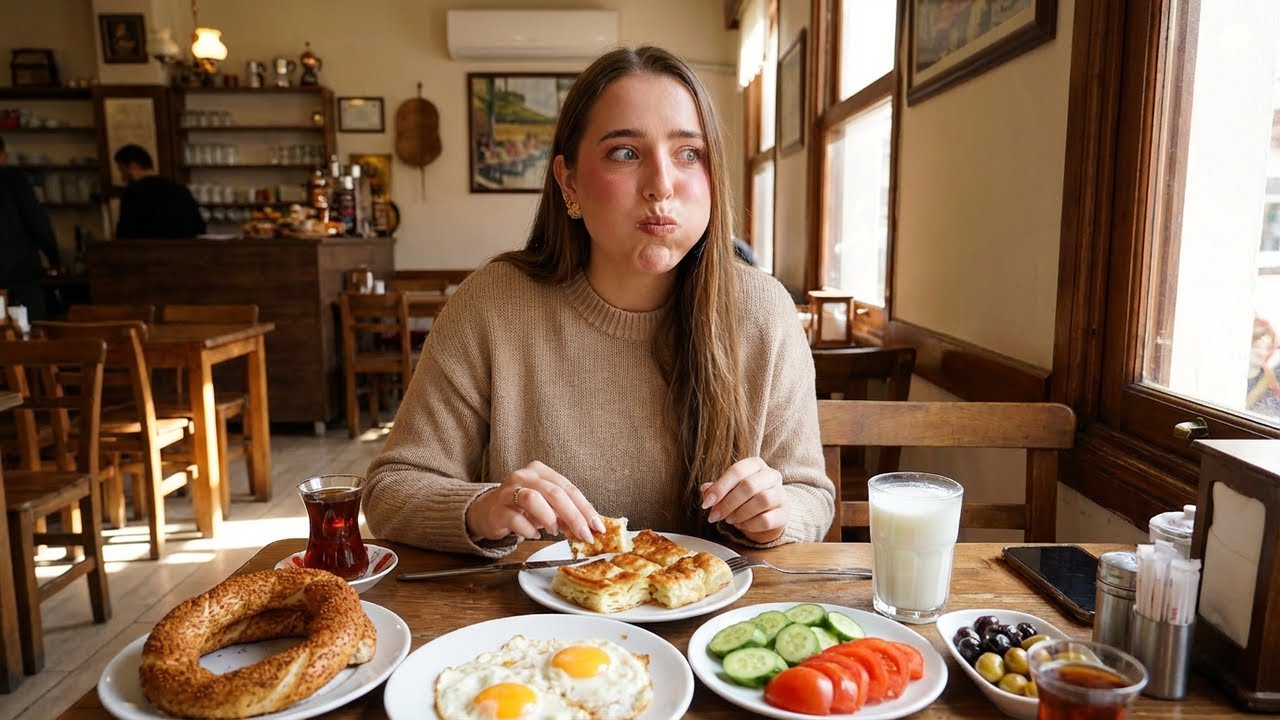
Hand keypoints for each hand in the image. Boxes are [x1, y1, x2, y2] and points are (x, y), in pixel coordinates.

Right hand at [465, 461, 605, 541]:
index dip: (585, 508)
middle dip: (574, 517)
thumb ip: (564, 512)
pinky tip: (534, 535)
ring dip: (549, 519)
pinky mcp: (497, 509)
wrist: (487, 512)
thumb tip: (589, 528)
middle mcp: (524, 476)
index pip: (568, 488)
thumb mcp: (546, 506)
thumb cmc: (522, 508)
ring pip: (533, 499)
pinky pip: (515, 519)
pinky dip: (529, 530)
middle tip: (584, 535)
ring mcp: (508, 490)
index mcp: (540, 471)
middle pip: (555, 493)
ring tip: (554, 531)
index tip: (598, 526)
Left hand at [701, 457, 787, 543]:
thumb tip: (705, 490)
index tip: (706, 503)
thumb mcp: (729, 489)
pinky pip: (767, 519)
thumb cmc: (745, 497)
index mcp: (755, 464)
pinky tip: (742, 525)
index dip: (720, 487)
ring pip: (762, 501)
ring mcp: (781, 493)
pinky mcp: (785, 512)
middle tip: (715, 516)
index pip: (737, 470)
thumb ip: (717, 489)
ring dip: (740, 513)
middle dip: (728, 503)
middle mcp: (771, 475)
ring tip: (729, 519)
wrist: (768, 512)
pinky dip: (750, 525)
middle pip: (749, 486)